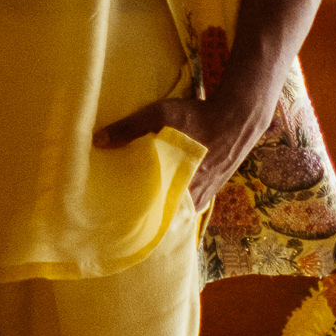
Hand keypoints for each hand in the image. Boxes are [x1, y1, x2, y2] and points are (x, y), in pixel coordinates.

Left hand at [96, 78, 274, 217]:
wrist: (237, 117)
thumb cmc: (196, 116)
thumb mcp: (159, 114)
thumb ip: (129, 128)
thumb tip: (98, 141)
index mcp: (178, 184)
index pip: (152, 215)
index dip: (135, 219)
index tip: (117, 221)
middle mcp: (192, 197)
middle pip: (163, 215)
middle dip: (144, 216)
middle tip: (123, 216)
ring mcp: (203, 196)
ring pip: (176, 212)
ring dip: (160, 210)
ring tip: (138, 209)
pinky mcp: (210, 190)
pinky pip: (189, 205)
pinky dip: (175, 204)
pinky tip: (162, 198)